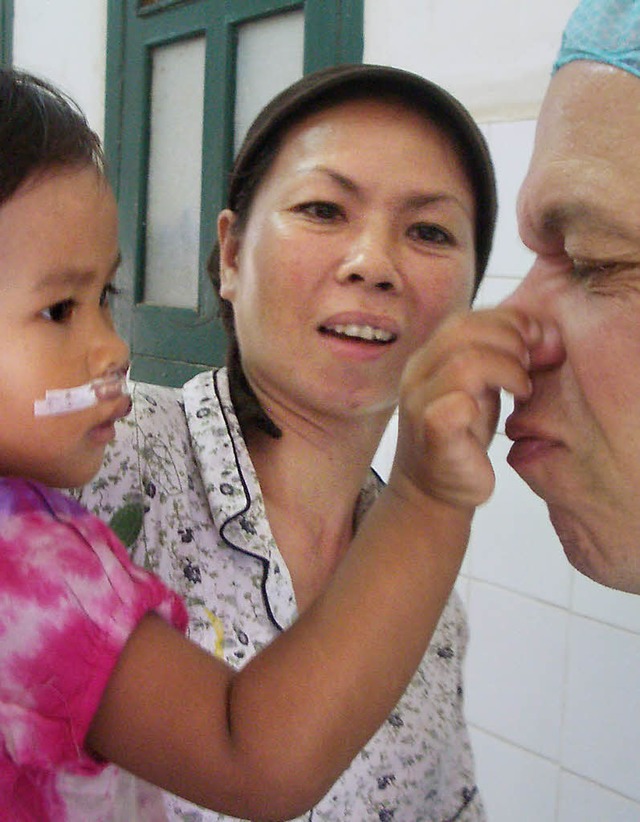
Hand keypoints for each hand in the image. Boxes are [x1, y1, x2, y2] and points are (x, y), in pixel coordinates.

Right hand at [390, 307, 540, 508]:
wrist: (433, 490)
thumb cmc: (463, 435)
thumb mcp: (483, 385)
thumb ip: (502, 355)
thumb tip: (546, 332)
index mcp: (429, 356)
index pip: (467, 318)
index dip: (508, 321)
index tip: (538, 342)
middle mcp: (418, 373)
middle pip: (463, 330)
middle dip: (510, 341)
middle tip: (531, 366)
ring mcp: (420, 402)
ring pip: (464, 362)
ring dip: (507, 369)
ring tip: (523, 389)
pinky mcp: (432, 432)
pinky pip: (456, 403)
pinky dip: (487, 402)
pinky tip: (507, 418)